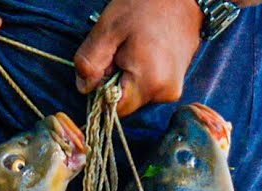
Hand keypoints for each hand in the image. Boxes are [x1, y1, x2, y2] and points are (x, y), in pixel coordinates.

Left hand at [74, 0, 203, 116]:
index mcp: (149, 82)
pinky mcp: (177, 83)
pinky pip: (149, 87)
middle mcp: (165, 93)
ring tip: (135, 48)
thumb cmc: (146, 6)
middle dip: (116, 81)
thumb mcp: (109, 28)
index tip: (105, 64)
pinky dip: (141, 74)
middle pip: (127, 102)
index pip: (114, 108)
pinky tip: (146, 52)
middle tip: (120, 50)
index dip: (102, 90)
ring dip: (128, 77)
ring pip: (137, 95)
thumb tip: (84, 87)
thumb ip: (91, 61)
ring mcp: (174, 90)